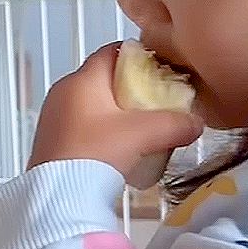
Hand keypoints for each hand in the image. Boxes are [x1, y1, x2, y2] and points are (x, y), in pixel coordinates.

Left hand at [28, 43, 203, 174]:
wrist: (57, 197)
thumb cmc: (94, 154)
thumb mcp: (142, 135)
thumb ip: (174, 124)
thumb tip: (196, 123)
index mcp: (81, 80)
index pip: (114, 51)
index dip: (142, 56)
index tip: (164, 71)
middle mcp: (63, 92)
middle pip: (105, 79)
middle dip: (134, 89)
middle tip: (160, 104)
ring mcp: (54, 117)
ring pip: (95, 104)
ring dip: (119, 113)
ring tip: (144, 130)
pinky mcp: (51, 141)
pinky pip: (84, 125)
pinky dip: (104, 131)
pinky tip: (120, 150)